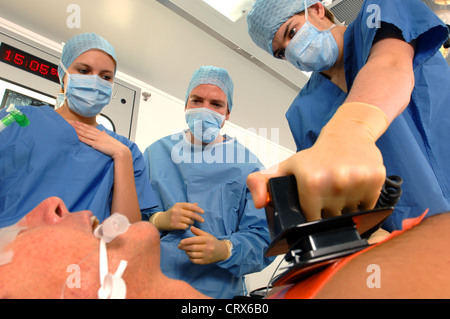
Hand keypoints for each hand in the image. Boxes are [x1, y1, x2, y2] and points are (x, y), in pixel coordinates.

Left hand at [70, 121, 128, 158]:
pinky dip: (81, 137)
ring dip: (78, 130)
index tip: (77, 122)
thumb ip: (105, 134)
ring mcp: (97, 139)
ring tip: (71, 127)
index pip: (90, 128)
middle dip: (78, 126)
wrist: (120, 150)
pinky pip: (87, 140)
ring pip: (85, 133)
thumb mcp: (110, 138)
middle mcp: (99, 135)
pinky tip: (76, 136)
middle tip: (71, 123)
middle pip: (86, 129)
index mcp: (102, 133)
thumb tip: (103, 131)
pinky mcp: (96, 144)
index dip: (83, 125)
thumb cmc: (116, 146)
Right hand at [155, 203, 204, 230]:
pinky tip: (185, 226)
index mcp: (179, 205)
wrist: (161, 220)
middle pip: (191, 214)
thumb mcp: (179, 208)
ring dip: (191, 222)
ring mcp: (175, 218)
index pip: (190, 206)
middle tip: (202, 220)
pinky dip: (187, 226)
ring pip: (189, 221)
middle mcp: (177, 210)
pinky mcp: (174, 224)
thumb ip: (187, 206)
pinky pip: (185, 226)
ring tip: (189, 222)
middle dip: (198, 217)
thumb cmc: (172, 213)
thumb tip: (196, 204)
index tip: (203, 212)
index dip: (197, 209)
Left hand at [178, 226, 229, 264]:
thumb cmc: (212, 241)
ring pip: (193, 254)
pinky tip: (190, 255)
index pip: (195, 240)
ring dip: (187, 252)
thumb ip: (198, 231)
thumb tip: (190, 227)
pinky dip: (190, 258)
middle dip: (184, 247)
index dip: (187, 241)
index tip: (181, 242)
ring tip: (185, 250)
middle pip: (193, 248)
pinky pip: (195, 261)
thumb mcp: (207, 235)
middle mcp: (208, 248)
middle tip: (180, 246)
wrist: (222, 251)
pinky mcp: (205, 262)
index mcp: (207, 240)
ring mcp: (207, 255)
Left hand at [247, 103, 387, 221]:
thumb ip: (260, 183)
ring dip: (346, 209)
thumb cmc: (315, 155)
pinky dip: (363, 204)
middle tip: (327, 194)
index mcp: (311, 181)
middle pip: (331, 219)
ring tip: (340, 191)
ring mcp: (357, 181)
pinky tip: (354, 189)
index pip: (310, 220)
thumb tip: (260, 203)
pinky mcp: (376, 179)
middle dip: (329, 212)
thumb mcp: (285, 168)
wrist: (347, 133)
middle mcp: (335, 181)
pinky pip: (369, 207)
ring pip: (351, 215)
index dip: (312, 215)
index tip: (313, 204)